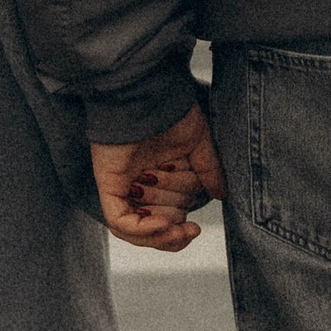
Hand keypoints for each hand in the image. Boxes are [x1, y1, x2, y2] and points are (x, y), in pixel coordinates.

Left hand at [91, 102, 223, 250]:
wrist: (148, 93)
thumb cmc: (170, 109)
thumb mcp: (198, 143)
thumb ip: (209, 170)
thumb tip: (221, 196)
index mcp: (161, 177)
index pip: (169, 217)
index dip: (180, 230)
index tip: (196, 227)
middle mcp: (141, 185)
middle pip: (156, 224)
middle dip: (173, 225)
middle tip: (187, 222)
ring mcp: (123, 187)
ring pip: (136, 230)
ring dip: (159, 237)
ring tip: (175, 230)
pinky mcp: (109, 185)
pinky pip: (119, 221)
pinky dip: (141, 229)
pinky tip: (161, 224)